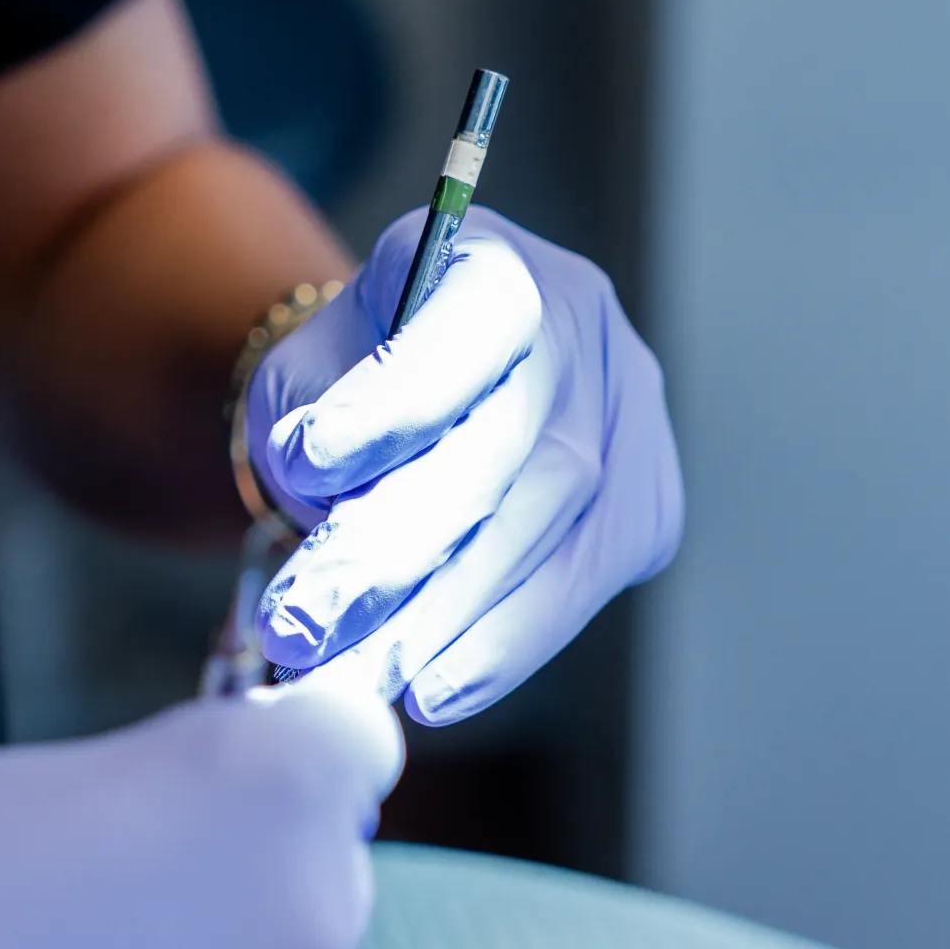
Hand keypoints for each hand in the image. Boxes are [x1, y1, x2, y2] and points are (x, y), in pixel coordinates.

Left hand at [247, 206, 684, 723]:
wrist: (419, 404)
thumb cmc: (349, 388)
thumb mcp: (300, 377)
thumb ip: (302, 419)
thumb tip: (319, 489)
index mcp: (488, 257)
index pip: (462, 322)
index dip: (394, 395)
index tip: (306, 463)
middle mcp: (580, 321)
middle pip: (504, 444)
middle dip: (396, 548)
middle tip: (305, 624)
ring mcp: (630, 412)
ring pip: (550, 525)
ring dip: (444, 617)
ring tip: (355, 676)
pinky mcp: (648, 503)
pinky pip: (582, 583)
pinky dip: (503, 645)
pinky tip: (434, 691)